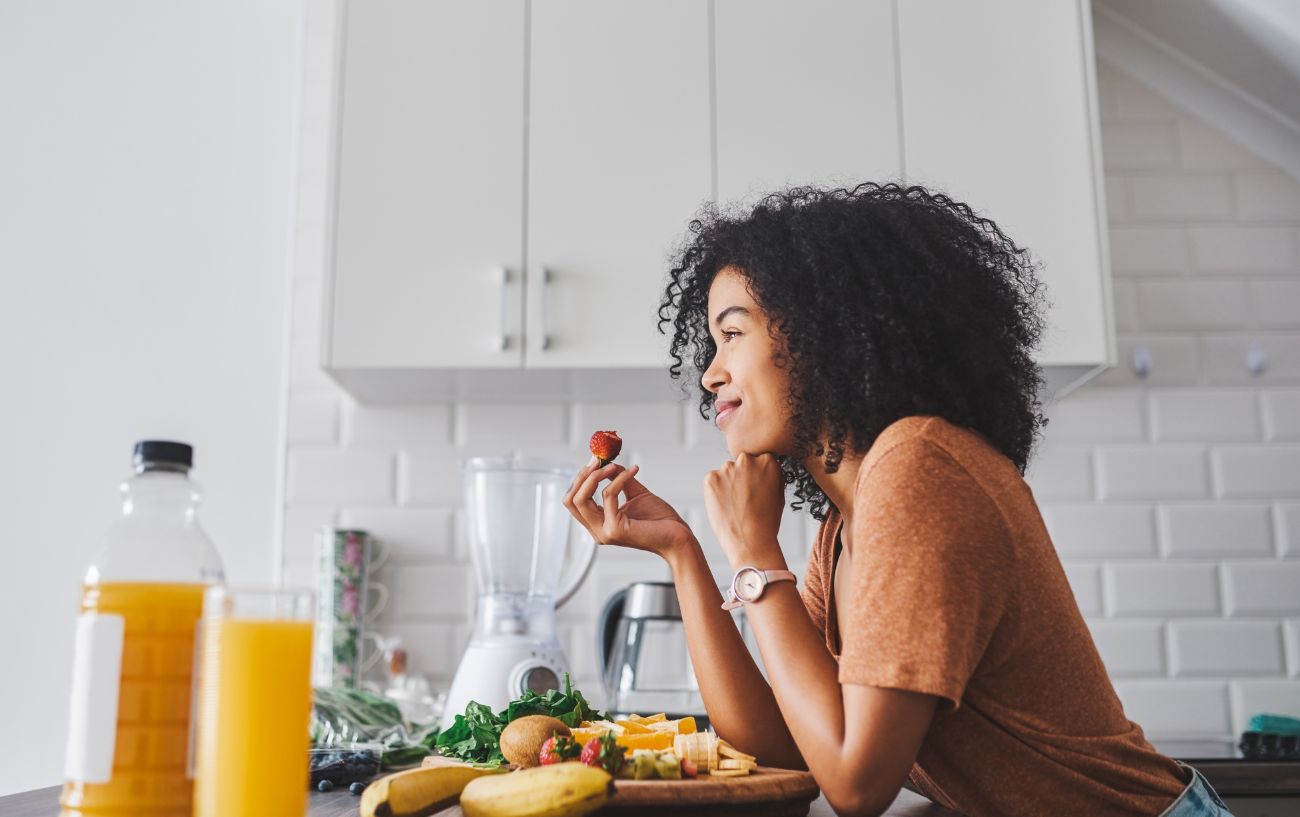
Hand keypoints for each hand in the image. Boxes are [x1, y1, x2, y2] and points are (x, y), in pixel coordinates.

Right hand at [563, 458, 695, 559]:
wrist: (678, 537)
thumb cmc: (659, 519)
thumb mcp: (634, 494)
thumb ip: (618, 479)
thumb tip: (607, 462)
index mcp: (598, 524)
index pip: (573, 501)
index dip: (580, 479)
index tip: (594, 460)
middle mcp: (597, 531)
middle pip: (571, 500)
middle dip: (582, 476)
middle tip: (597, 460)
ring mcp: (604, 532)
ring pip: (581, 499)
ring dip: (595, 476)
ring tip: (611, 465)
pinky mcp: (616, 529)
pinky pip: (608, 495)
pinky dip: (618, 479)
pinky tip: (633, 471)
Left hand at [703, 453, 786, 568]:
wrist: (750, 541)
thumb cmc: (767, 522)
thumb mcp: (779, 494)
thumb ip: (772, 475)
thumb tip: (765, 466)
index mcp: (768, 460)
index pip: (759, 460)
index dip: (757, 476)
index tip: (756, 489)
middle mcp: (747, 459)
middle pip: (742, 464)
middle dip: (743, 477)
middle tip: (744, 499)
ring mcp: (727, 468)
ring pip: (727, 473)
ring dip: (729, 484)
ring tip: (735, 506)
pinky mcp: (711, 478)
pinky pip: (713, 481)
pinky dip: (716, 491)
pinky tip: (725, 506)